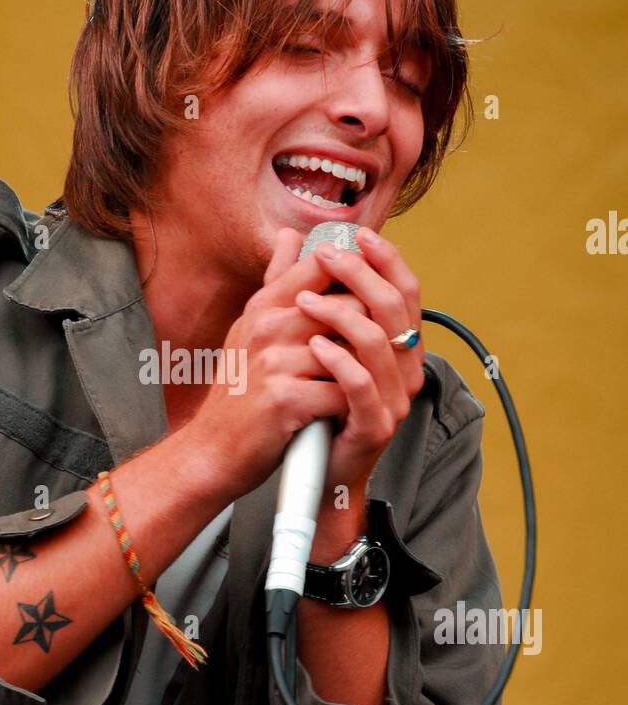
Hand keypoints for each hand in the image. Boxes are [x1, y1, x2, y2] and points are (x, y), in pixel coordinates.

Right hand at [186, 228, 366, 499]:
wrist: (212, 450)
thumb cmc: (238, 391)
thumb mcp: (250, 326)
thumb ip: (277, 281)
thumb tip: (291, 234)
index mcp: (265, 305)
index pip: (324, 265)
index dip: (357, 277)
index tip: (369, 301)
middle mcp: (268, 326)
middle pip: (348, 303)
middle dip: (371, 328)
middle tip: (378, 351)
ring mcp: (275, 362)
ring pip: (352, 347)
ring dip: (365, 369)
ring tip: (365, 383)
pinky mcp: (285, 399)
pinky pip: (343, 391)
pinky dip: (352, 404)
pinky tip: (347, 411)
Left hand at [292, 225, 426, 502]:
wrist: (312, 469)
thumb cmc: (315, 403)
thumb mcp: (310, 340)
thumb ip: (306, 289)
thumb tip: (298, 237)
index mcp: (398, 346)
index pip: (405, 293)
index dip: (389, 261)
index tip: (360, 234)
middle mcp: (406, 370)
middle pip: (396, 310)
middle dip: (363, 277)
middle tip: (330, 256)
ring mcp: (394, 400)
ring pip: (380, 345)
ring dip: (342, 314)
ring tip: (305, 300)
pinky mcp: (375, 427)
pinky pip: (362, 387)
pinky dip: (338, 361)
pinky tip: (313, 344)